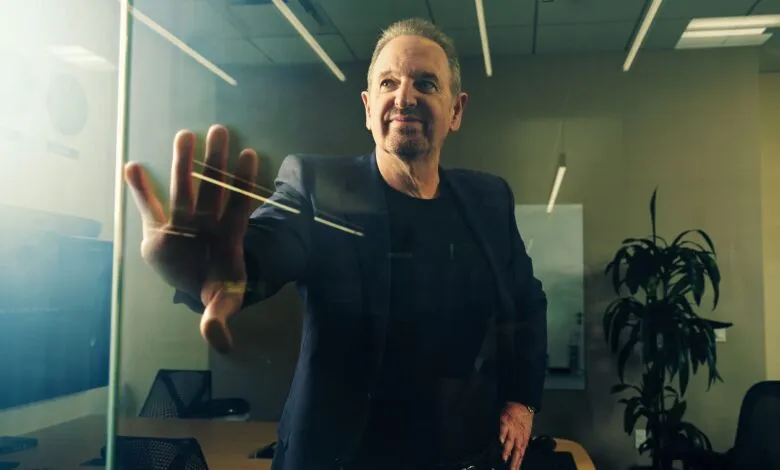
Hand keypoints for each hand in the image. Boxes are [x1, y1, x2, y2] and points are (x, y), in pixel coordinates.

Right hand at [125, 124, 258, 353]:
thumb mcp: (220, 305)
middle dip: (216, 162)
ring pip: (186, 188)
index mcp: (227, 240)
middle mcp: (207, 225)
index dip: (245, 182)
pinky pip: (151, 206)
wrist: (198, 286)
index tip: (251, 155)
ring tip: (186, 133)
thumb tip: (221, 343)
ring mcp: (185, 222)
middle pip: (213, 189)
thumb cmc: (216, 289)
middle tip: (220, 129)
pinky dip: (141, 189)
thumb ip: (218, 319)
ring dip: (185, 162)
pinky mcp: (162, 227)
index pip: (239, 206)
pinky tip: (133, 167)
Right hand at [499, 402, 533, 469]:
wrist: (523, 405)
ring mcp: (513, 429)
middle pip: (517, 451)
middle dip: (514, 461)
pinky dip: (502, 434)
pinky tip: (500, 440)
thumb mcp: (525, 433)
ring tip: (504, 458)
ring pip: (510, 441)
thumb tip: (515, 454)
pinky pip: (504, 428)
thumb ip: (520, 443)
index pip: (521, 455)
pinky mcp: (506, 421)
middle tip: (511, 469)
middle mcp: (519, 436)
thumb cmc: (523, 420)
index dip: (518, 463)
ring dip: (507, 449)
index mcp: (524, 440)